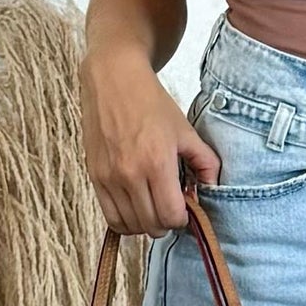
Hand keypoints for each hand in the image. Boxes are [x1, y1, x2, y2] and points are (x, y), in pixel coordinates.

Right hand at [79, 51, 218, 235]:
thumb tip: (212, 189)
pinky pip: (110, 217)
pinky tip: (136, 206)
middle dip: (167, 222)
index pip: (172, 216)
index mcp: (157, 162)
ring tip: (153, 206)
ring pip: (130, 226)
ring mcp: (109, 178)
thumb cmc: (151, 102)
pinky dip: (126, 220)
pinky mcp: (94, 177)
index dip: (183, 218)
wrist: (113, 79)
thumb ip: (205, 162)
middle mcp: (130, 174)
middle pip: (152, 226)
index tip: (185, 206)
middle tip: (171, 206)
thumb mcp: (186, 130)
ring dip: (146, 223)